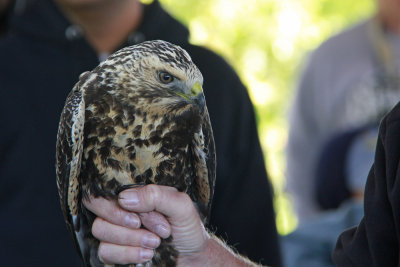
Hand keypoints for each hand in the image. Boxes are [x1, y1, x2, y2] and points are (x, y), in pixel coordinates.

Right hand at [84, 185, 258, 265]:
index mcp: (137, 193)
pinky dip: (127, 254)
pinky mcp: (115, 251)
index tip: (138, 217)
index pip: (108, 187)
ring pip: (100, 229)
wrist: (192, 258)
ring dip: (129, 238)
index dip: (117, 202)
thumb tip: (125, 197)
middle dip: (121, 219)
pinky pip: (105, 251)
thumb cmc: (187, 229)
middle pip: (96, 206)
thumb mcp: (181, 206)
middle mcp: (123, 209)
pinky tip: (147, 254)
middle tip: (142, 226)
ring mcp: (117, 230)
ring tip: (155, 242)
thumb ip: (156, 196)